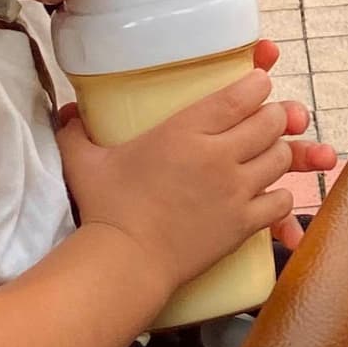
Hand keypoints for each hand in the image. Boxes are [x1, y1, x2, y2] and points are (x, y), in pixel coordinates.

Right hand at [56, 38, 335, 297]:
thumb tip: (65, 112)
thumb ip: (76, 131)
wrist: (124, 262)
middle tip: (263, 120)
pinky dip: (280, 196)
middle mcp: (218, 155)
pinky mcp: (244, 223)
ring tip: (264, 155)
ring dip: (278, 153)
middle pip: (271, 121)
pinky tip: (266, 195)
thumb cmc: (105, 210)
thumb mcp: (84, 161)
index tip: (256, 84)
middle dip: (273, 116)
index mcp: (185, 131)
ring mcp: (235, 190)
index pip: (242, 94)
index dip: (257, 84)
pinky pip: (283, 200)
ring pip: (282, 157)